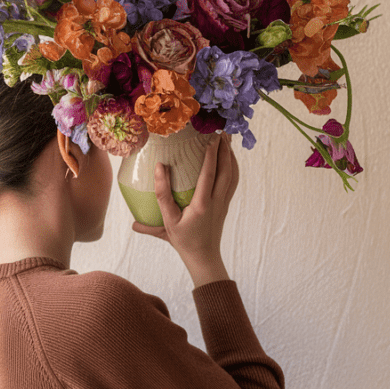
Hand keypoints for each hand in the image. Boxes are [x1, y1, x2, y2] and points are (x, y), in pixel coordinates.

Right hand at [132, 133, 238, 285]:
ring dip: (230, 156)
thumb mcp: (166, 222)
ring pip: (232, 175)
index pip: (209, 176)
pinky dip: (232, 167)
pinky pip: (232, 182)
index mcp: (202, 205)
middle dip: (225, 150)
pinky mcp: (226, 204)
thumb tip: (157, 169)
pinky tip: (228, 158)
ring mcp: (224, 203)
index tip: (210, 139)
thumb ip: (161, 196)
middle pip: (226, 171)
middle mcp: (217, 202)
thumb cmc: (182, 240)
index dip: (211, 156)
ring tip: (227, 139)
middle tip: (221, 131)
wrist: (203, 257)